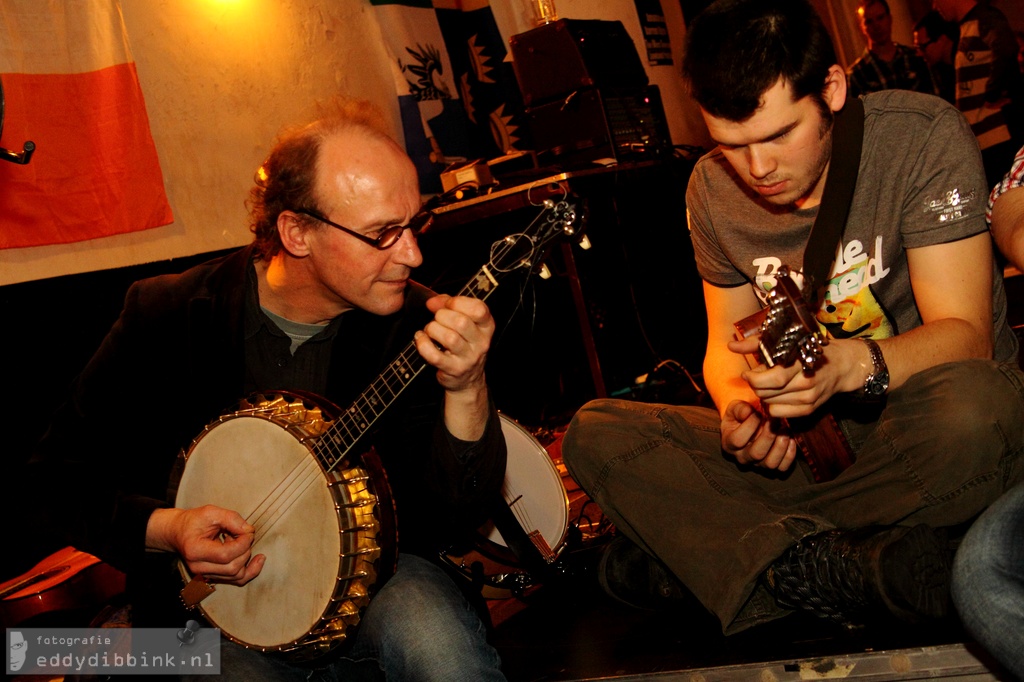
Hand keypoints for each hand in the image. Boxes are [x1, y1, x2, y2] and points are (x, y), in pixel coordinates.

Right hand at [146, 506, 264, 585]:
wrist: (179, 532)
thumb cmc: (193, 522)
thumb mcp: (211, 512)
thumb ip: (231, 519)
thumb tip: (249, 531)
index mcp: (195, 550)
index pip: (226, 554)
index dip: (243, 543)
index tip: (248, 531)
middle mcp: (198, 567)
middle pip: (232, 567)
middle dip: (246, 550)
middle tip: (244, 535)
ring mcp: (205, 574)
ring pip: (236, 576)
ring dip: (246, 558)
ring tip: (241, 542)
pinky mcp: (213, 576)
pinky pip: (236, 580)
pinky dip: (249, 570)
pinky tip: (258, 560)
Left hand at [414, 294, 494, 392]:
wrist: (468, 377)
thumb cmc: (463, 343)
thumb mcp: (464, 321)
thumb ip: (449, 305)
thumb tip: (432, 302)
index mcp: (486, 326)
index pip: (478, 309)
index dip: (458, 302)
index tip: (447, 304)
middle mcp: (481, 343)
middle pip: (461, 322)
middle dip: (442, 316)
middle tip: (437, 319)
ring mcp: (469, 358)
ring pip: (449, 338)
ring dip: (432, 329)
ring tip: (430, 331)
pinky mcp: (454, 370)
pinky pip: (434, 355)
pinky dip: (423, 344)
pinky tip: (421, 339)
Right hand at [720, 399, 797, 470]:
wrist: (748, 425)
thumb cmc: (740, 416)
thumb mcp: (735, 408)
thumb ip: (739, 409)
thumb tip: (749, 412)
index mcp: (729, 444)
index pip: (738, 440)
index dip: (749, 426)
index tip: (758, 413)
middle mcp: (743, 457)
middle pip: (756, 454)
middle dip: (768, 436)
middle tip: (775, 420)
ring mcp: (758, 464)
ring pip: (770, 463)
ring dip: (781, 446)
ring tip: (785, 429)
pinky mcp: (773, 465)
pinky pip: (782, 467)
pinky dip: (789, 454)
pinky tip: (791, 439)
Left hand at [727, 335, 857, 418]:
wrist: (841, 365)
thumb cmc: (808, 349)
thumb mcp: (784, 341)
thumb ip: (755, 344)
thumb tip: (731, 345)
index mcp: (799, 362)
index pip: (770, 379)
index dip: (752, 378)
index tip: (747, 373)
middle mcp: (805, 381)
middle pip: (765, 393)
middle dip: (755, 386)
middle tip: (756, 378)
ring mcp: (808, 397)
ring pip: (770, 403)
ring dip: (763, 395)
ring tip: (769, 385)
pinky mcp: (809, 409)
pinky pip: (778, 413)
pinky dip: (772, 406)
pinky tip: (776, 395)